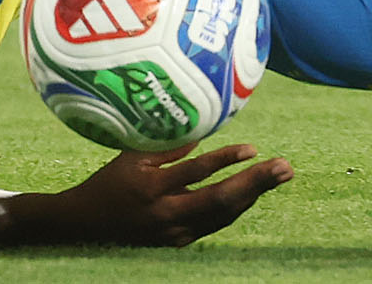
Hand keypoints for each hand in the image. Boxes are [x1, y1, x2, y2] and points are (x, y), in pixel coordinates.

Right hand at [60, 143, 292, 247]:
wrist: (86, 226)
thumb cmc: (109, 182)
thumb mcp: (132, 157)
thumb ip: (168, 147)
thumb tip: (206, 130)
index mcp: (150, 189)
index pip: (196, 173)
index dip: (226, 160)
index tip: (254, 148)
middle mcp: (165, 214)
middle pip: (220, 201)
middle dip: (256, 183)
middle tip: (285, 167)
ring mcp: (174, 233)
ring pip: (223, 216)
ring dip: (254, 194)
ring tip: (280, 175)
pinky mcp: (178, 242)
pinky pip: (215, 223)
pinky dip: (236, 206)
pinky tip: (255, 190)